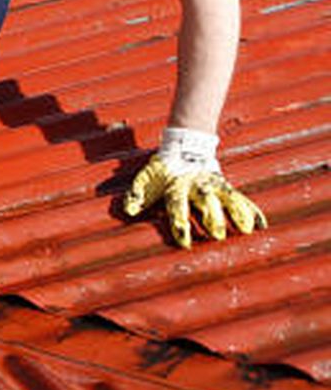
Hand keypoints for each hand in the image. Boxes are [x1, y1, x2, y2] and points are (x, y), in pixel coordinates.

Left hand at [122, 128, 266, 247]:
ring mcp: (213, 185)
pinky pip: (241, 198)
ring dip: (237, 213)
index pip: (177, 206)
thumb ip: (138, 195)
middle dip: (212, 218)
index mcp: (176, 187)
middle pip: (206, 203)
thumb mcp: (147, 179)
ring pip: (228, 198)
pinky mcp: (225, 185)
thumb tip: (128, 211)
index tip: (185, 242)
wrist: (182, 147)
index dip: (180, 224)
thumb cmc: (163, 171)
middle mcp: (197, 186)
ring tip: (247, 230)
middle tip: (218, 235)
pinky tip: (262, 224)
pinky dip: (251, 210)